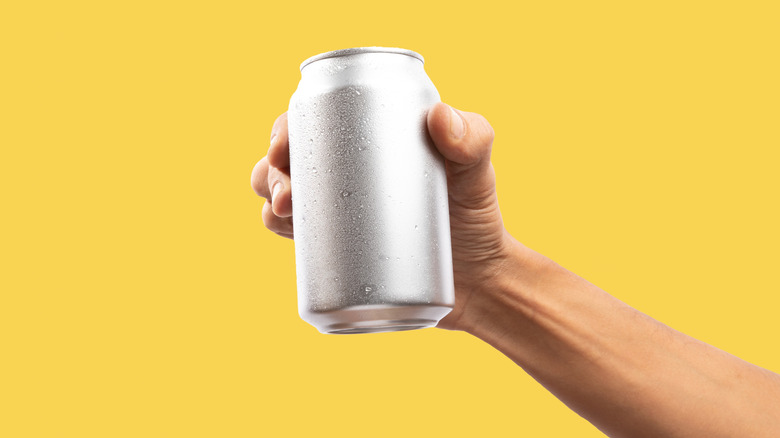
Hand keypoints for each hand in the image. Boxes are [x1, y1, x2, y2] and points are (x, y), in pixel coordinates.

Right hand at [250, 103, 514, 330]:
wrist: (477, 281)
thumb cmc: (476, 214)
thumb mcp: (477, 171)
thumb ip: (473, 138)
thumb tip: (438, 116)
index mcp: (367, 137)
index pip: (315, 121)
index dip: (285, 128)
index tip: (284, 145)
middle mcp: (345, 170)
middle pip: (288, 159)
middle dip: (272, 169)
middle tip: (289, 194)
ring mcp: (337, 209)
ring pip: (280, 193)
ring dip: (269, 197)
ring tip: (286, 213)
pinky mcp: (336, 247)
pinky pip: (293, 233)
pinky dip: (277, 227)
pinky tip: (282, 229)